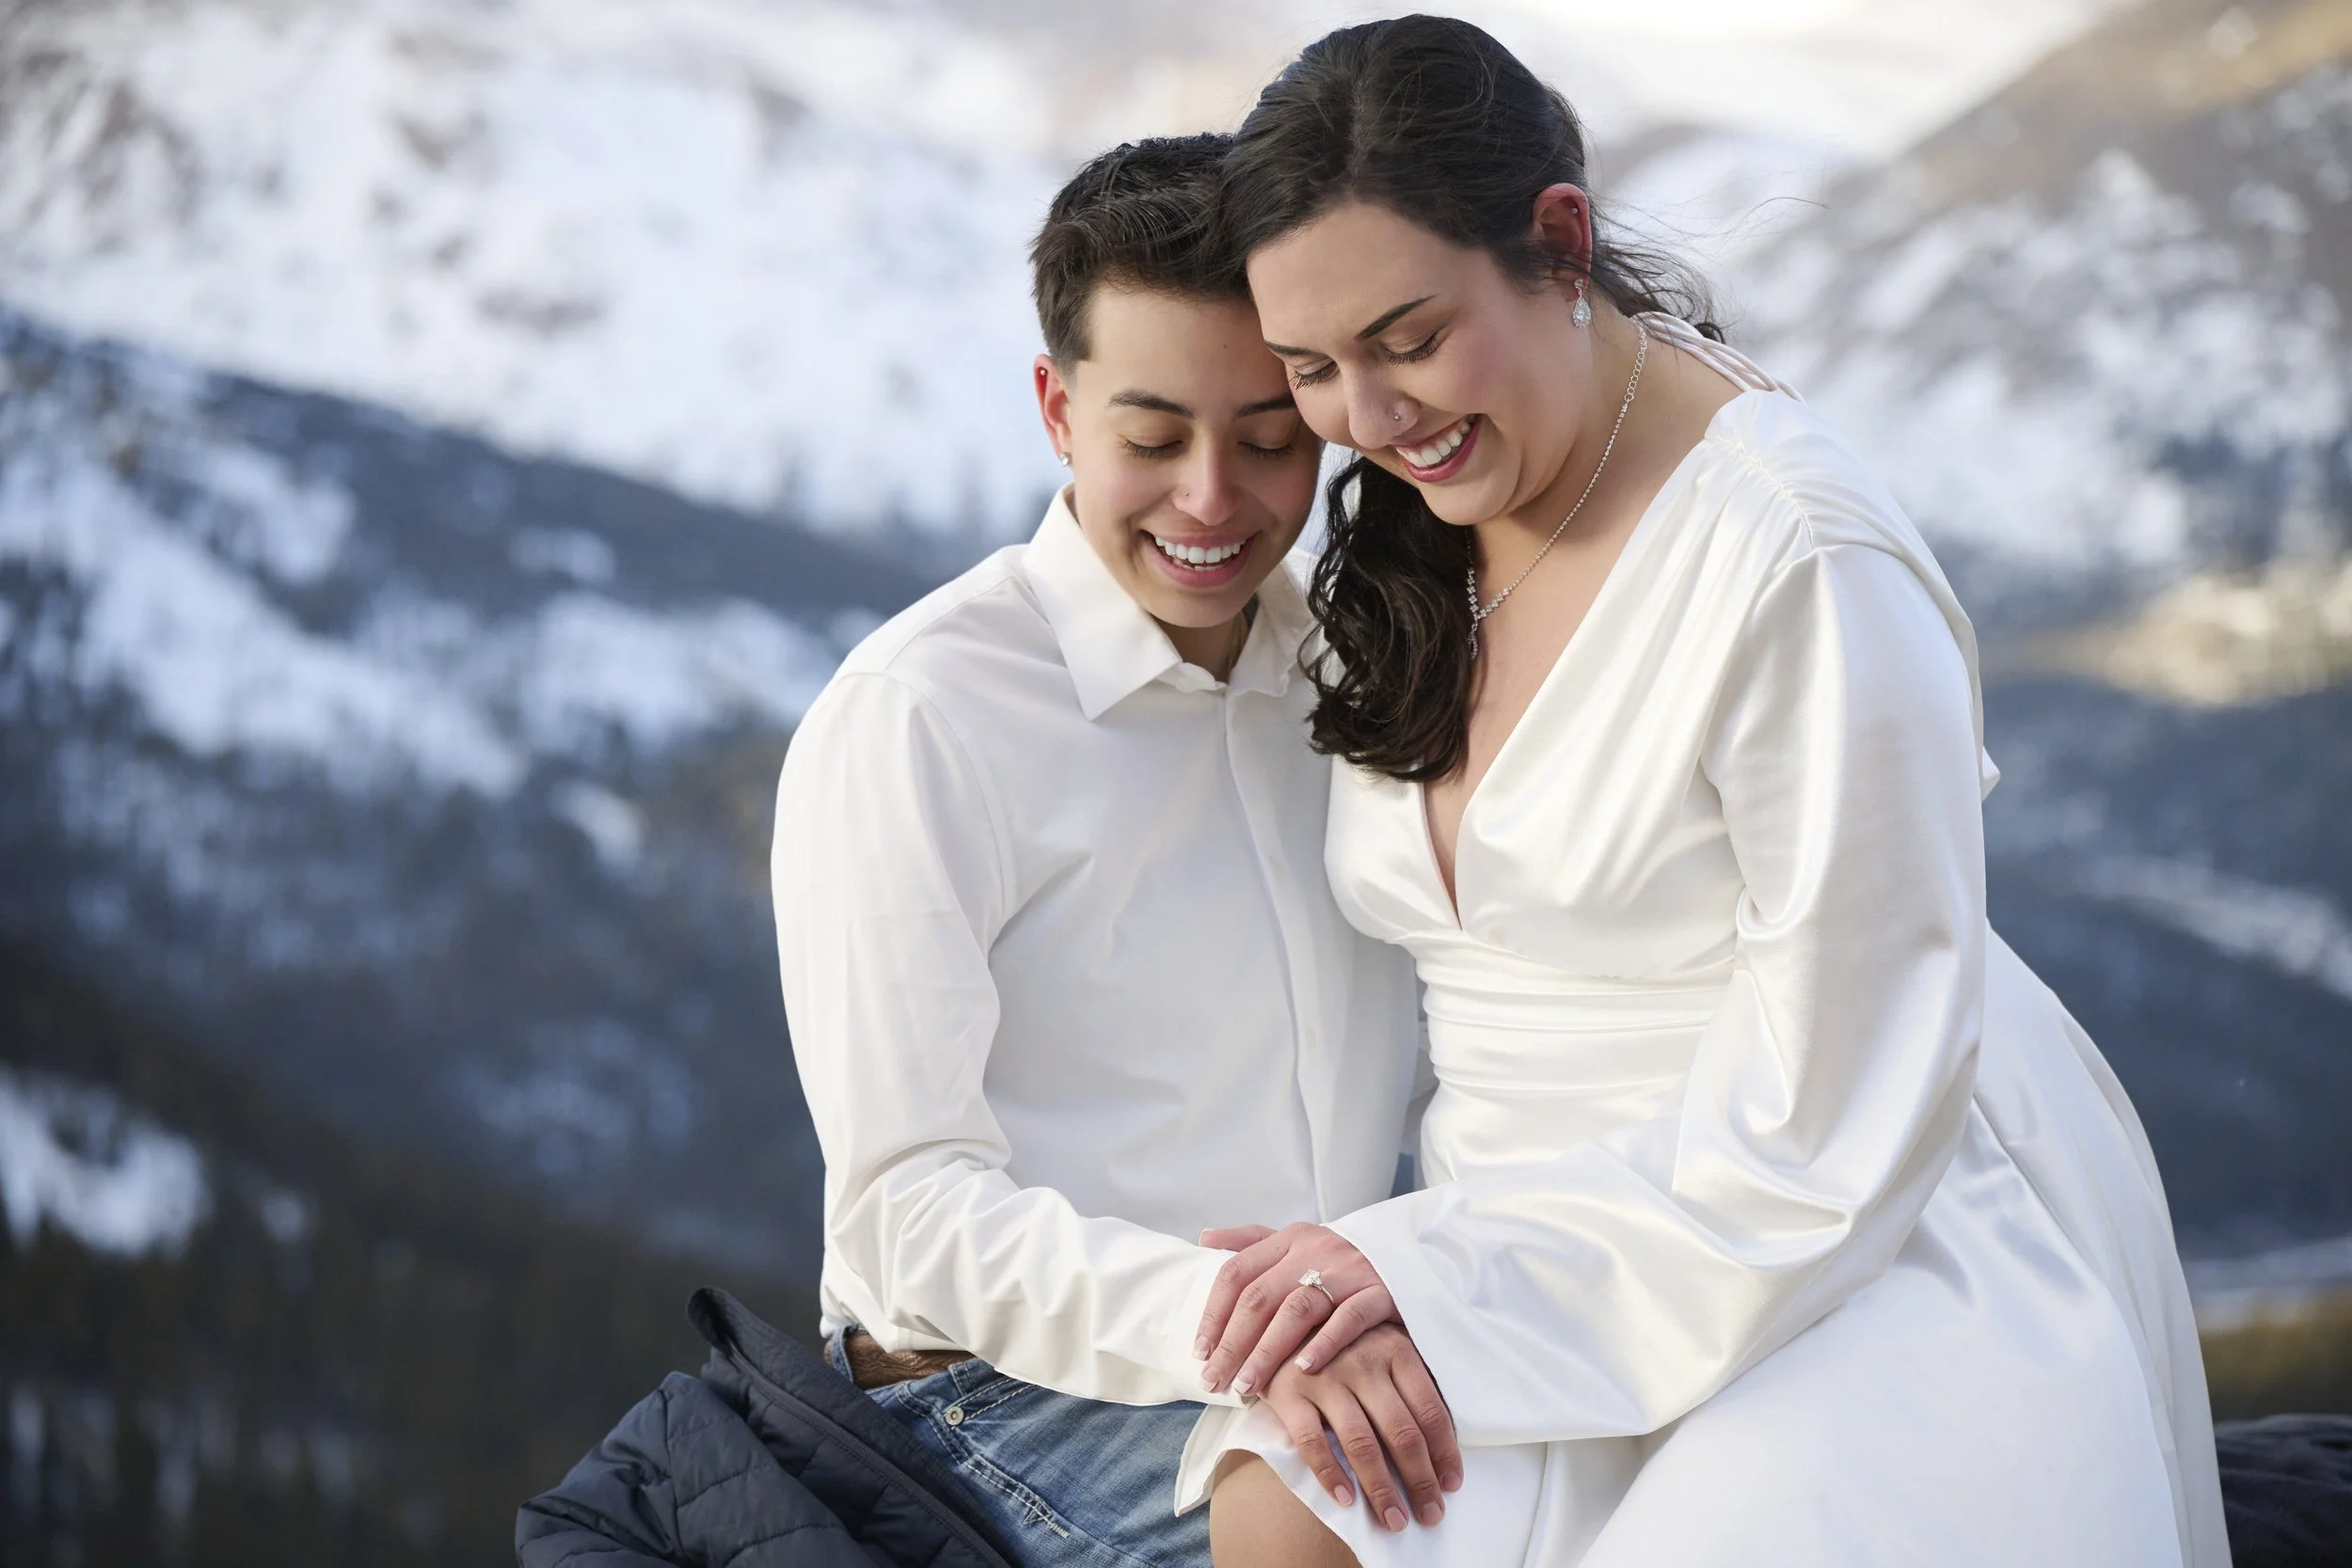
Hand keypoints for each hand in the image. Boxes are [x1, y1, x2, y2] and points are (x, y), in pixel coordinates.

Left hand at [1196, 1221, 1400, 1396]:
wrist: (1409, 1253)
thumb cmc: (1340, 1258)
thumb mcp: (1297, 1240)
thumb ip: (1252, 1240)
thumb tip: (1205, 1239)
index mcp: (1289, 1238)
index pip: (1237, 1272)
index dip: (1214, 1312)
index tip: (1199, 1351)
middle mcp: (1314, 1249)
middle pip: (1261, 1296)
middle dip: (1232, 1343)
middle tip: (1214, 1380)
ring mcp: (1348, 1270)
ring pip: (1297, 1309)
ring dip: (1267, 1351)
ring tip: (1248, 1386)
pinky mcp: (1382, 1291)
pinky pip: (1349, 1319)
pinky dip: (1325, 1343)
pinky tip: (1304, 1370)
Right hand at [1261, 1323, 1460, 1531]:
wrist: (1276, 1322)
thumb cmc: (1342, 1344)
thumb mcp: (1382, 1347)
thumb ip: (1409, 1383)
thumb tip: (1445, 1444)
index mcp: (1395, 1348)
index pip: (1430, 1410)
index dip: (1444, 1454)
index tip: (1452, 1486)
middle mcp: (1363, 1359)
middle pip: (1401, 1432)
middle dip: (1420, 1481)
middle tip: (1431, 1515)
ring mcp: (1325, 1376)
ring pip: (1361, 1443)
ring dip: (1381, 1489)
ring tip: (1395, 1520)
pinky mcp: (1289, 1392)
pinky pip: (1312, 1442)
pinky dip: (1330, 1475)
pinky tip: (1347, 1501)